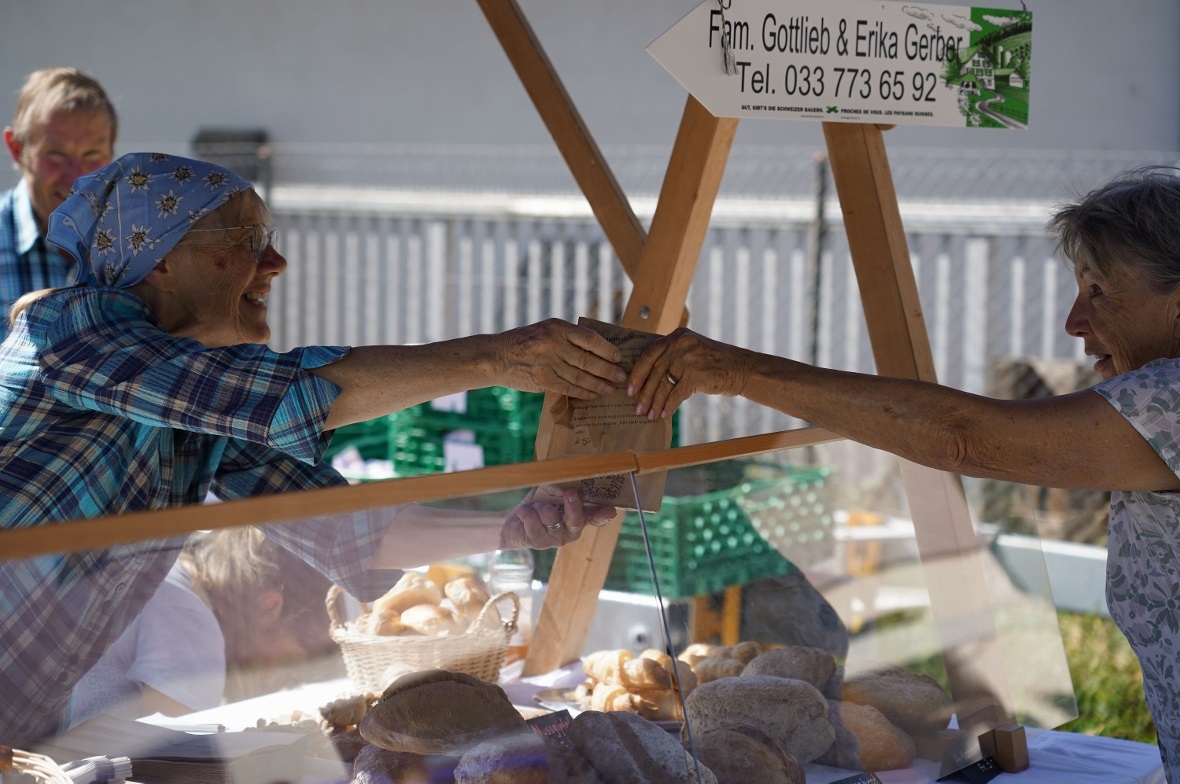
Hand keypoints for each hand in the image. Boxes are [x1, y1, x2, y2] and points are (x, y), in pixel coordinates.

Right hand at [493, 319, 625, 399]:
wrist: (496, 356)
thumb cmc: (525, 342)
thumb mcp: (546, 330)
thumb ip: (568, 338)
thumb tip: (598, 352)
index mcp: (557, 327)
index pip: (590, 338)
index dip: (607, 349)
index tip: (618, 357)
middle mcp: (553, 343)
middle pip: (588, 360)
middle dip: (607, 370)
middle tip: (621, 376)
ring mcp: (547, 363)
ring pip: (580, 376)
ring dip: (599, 384)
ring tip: (611, 389)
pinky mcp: (543, 380)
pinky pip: (569, 388)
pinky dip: (583, 392)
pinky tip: (593, 395)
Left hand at [499, 485, 615, 549]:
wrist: (515, 521)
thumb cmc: (539, 503)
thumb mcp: (551, 492)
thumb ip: (563, 487)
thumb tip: (569, 476)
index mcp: (580, 516)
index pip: (596, 517)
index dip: (603, 514)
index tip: (610, 510)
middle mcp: (571, 530)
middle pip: (576, 520)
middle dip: (573, 506)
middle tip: (570, 492)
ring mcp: (556, 538)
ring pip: (551, 517)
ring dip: (540, 506)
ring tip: (534, 505)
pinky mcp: (539, 542)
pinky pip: (533, 522)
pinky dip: (526, 513)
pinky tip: (524, 512)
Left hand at [627, 327, 749, 419]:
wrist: (742, 368)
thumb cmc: (715, 362)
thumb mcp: (692, 349)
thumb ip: (672, 355)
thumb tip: (648, 378)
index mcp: (676, 336)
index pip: (648, 354)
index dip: (637, 373)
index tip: (630, 388)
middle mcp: (680, 344)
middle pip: (654, 372)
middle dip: (644, 393)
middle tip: (637, 407)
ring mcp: (688, 360)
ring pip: (663, 385)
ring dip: (655, 403)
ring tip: (650, 415)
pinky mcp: (695, 376)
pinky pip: (676, 395)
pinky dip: (669, 406)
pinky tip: (664, 415)